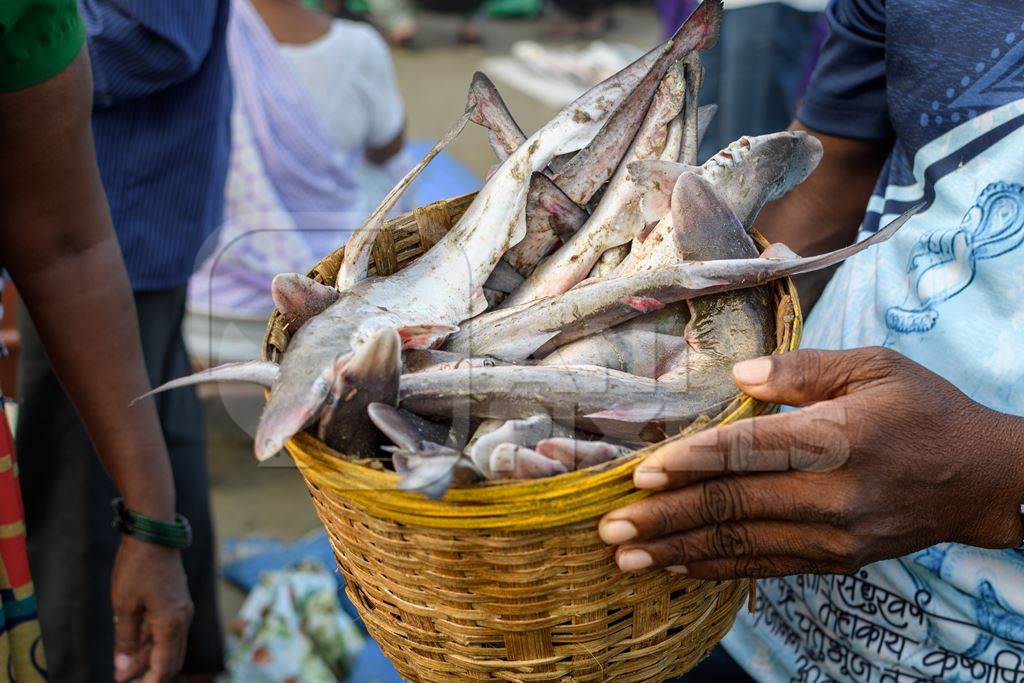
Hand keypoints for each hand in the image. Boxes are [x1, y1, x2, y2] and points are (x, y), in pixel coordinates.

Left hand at [111, 536, 192, 681]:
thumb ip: (126, 639)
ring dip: (148, 657)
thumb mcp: (124, 605)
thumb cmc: (137, 568)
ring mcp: (181, 609)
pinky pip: (167, 629)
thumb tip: (122, 668)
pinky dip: (152, 640)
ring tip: (122, 666)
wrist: (154, 535)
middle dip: (149, 673)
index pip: (164, 666)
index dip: (150, 682)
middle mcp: (181, 619)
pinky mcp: (176, 600)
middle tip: (122, 679)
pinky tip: (134, 643)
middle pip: (170, 658)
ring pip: (168, 644)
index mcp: (170, 624)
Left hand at [599, 347, 1023, 578]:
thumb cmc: (924, 411)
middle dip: (665, 518)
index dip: (690, 464)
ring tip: (626, 555)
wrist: (982, 479)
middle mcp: (835, 494)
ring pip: (743, 544)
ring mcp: (837, 534)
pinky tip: (678, 567)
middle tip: (609, 525)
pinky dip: (718, 569)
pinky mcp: (838, 559)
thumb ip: (803, 369)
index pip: (750, 451)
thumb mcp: (874, 367)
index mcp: (839, 437)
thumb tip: (738, 372)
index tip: (640, 475)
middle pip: (735, 505)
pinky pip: (767, 567)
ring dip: (679, 551)